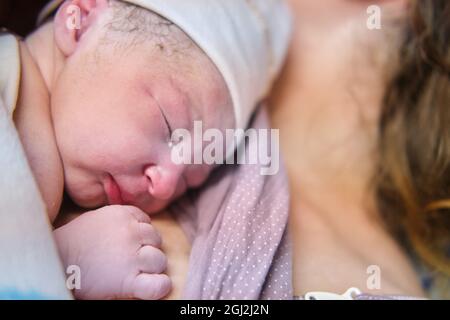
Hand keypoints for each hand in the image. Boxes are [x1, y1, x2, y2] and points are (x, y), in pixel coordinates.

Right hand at [54, 205, 170, 299]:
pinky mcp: (129, 280)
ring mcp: (132, 256)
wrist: (54, 265)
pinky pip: (158, 284)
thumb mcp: (96, 218)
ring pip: (160, 260)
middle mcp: (131, 232)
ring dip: (150, 268)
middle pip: (155, 240)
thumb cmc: (71, 243)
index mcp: (123, 214)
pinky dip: (159, 287)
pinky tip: (149, 287)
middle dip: (145, 249)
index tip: (126, 243)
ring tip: (130, 272)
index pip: (146, 222)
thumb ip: (119, 220)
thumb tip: (138, 226)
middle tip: (126, 259)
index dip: (139, 235)